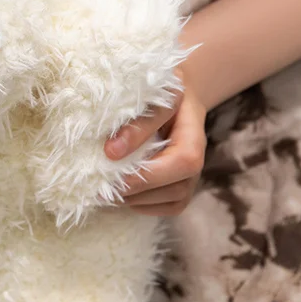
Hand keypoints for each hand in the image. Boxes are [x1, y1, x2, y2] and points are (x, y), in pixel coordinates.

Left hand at [104, 71, 206, 215]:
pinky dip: (144, 206)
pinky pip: (170, 207)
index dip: (148, 163)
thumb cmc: (155, 94)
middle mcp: (198, 152)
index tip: (109, 154)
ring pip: (175, 198)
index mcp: (192, 125)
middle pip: (181, 181)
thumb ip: (135, 122)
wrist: (171, 100)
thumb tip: (111, 151)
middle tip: (102, 186)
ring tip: (106, 193)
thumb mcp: (147, 95)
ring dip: (139, 199)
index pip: (181, 153)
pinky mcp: (183, 187)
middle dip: (139, 185)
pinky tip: (121, 197)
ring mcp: (194, 173)